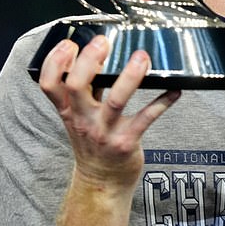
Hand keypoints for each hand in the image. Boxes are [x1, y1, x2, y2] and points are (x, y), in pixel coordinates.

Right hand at [39, 35, 179, 188]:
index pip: (49, 84)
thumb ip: (86, 90)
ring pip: (116, 101)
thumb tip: (97, 56)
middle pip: (76, 86)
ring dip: (130, 77)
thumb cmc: (93, 144)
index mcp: (69, 110)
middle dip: (88, 60)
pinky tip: (175, 90)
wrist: (101, 183)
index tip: (69, 43)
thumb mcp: (80, 117)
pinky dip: (162, 102)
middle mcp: (83, 119)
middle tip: (104, 42)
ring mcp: (104, 131)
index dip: (55, 62)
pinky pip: (146, 118)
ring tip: (142, 57)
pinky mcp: (127, 142)